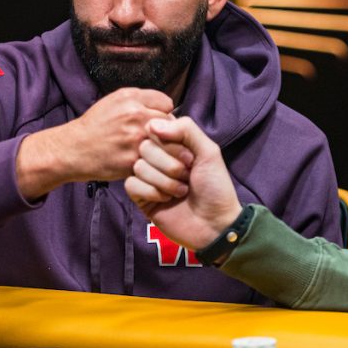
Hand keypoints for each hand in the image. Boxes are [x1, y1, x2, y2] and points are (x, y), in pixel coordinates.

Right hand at [17, 88, 173, 198]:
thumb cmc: (95, 125)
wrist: (74, 149)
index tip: (158, 121)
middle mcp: (135, 117)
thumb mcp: (114, 100)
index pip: (167, 104)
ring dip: (167, 149)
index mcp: (131, 99)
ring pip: (168, 144)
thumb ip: (140, 99)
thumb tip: (165, 106)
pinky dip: (156, 164)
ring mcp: (136, 140)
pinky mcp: (134, 161)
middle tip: (161, 139)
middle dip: (169, 132)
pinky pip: (157, 162)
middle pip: (172, 123)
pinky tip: (149, 163)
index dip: (164, 113)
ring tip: (159, 153)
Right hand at [125, 116, 241, 249]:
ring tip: (181, 191)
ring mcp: (149, 178)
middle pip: (145, 148)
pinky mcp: (141, 197)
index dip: (170, 144)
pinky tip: (166, 200)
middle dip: (168, 165)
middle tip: (186, 176)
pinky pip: (131, 184)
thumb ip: (186, 129)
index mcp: (174, 145)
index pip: (155, 129)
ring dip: (164, 181)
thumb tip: (153, 124)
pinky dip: (151, 192)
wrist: (214, 224)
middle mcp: (159, 158)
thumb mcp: (209, 151)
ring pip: (138, 166)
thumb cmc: (215, 187)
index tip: (190, 158)